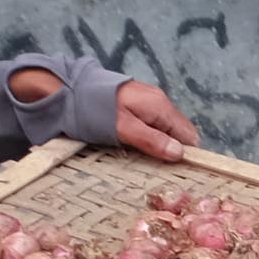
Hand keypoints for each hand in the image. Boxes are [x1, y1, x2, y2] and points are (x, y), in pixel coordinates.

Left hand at [9, 69, 199, 159]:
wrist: (68, 87)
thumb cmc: (94, 109)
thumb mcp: (123, 129)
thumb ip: (152, 141)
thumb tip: (179, 154)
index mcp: (160, 107)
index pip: (189, 135)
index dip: (186, 154)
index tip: (174, 171)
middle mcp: (159, 102)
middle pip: (178, 133)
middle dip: (171, 150)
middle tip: (156, 167)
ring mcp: (148, 102)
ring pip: (165, 130)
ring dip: (157, 145)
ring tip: (142, 157)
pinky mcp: (136, 104)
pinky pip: (152, 124)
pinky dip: (147, 137)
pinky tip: (134, 144)